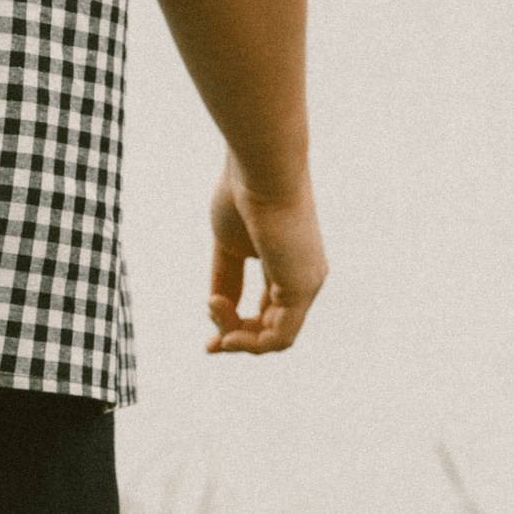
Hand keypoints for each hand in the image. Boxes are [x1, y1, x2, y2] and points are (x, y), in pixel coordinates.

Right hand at [206, 152, 326, 354]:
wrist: (259, 168)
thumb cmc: (242, 194)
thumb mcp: (228, 244)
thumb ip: (227, 278)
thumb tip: (218, 308)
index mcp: (289, 265)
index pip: (269, 311)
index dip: (237, 326)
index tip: (207, 332)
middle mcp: (304, 278)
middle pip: (271, 328)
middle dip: (236, 338)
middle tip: (209, 344)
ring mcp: (306, 284)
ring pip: (274, 337)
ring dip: (237, 336)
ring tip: (213, 311)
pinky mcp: (301, 287)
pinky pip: (279, 336)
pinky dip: (250, 342)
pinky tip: (226, 334)